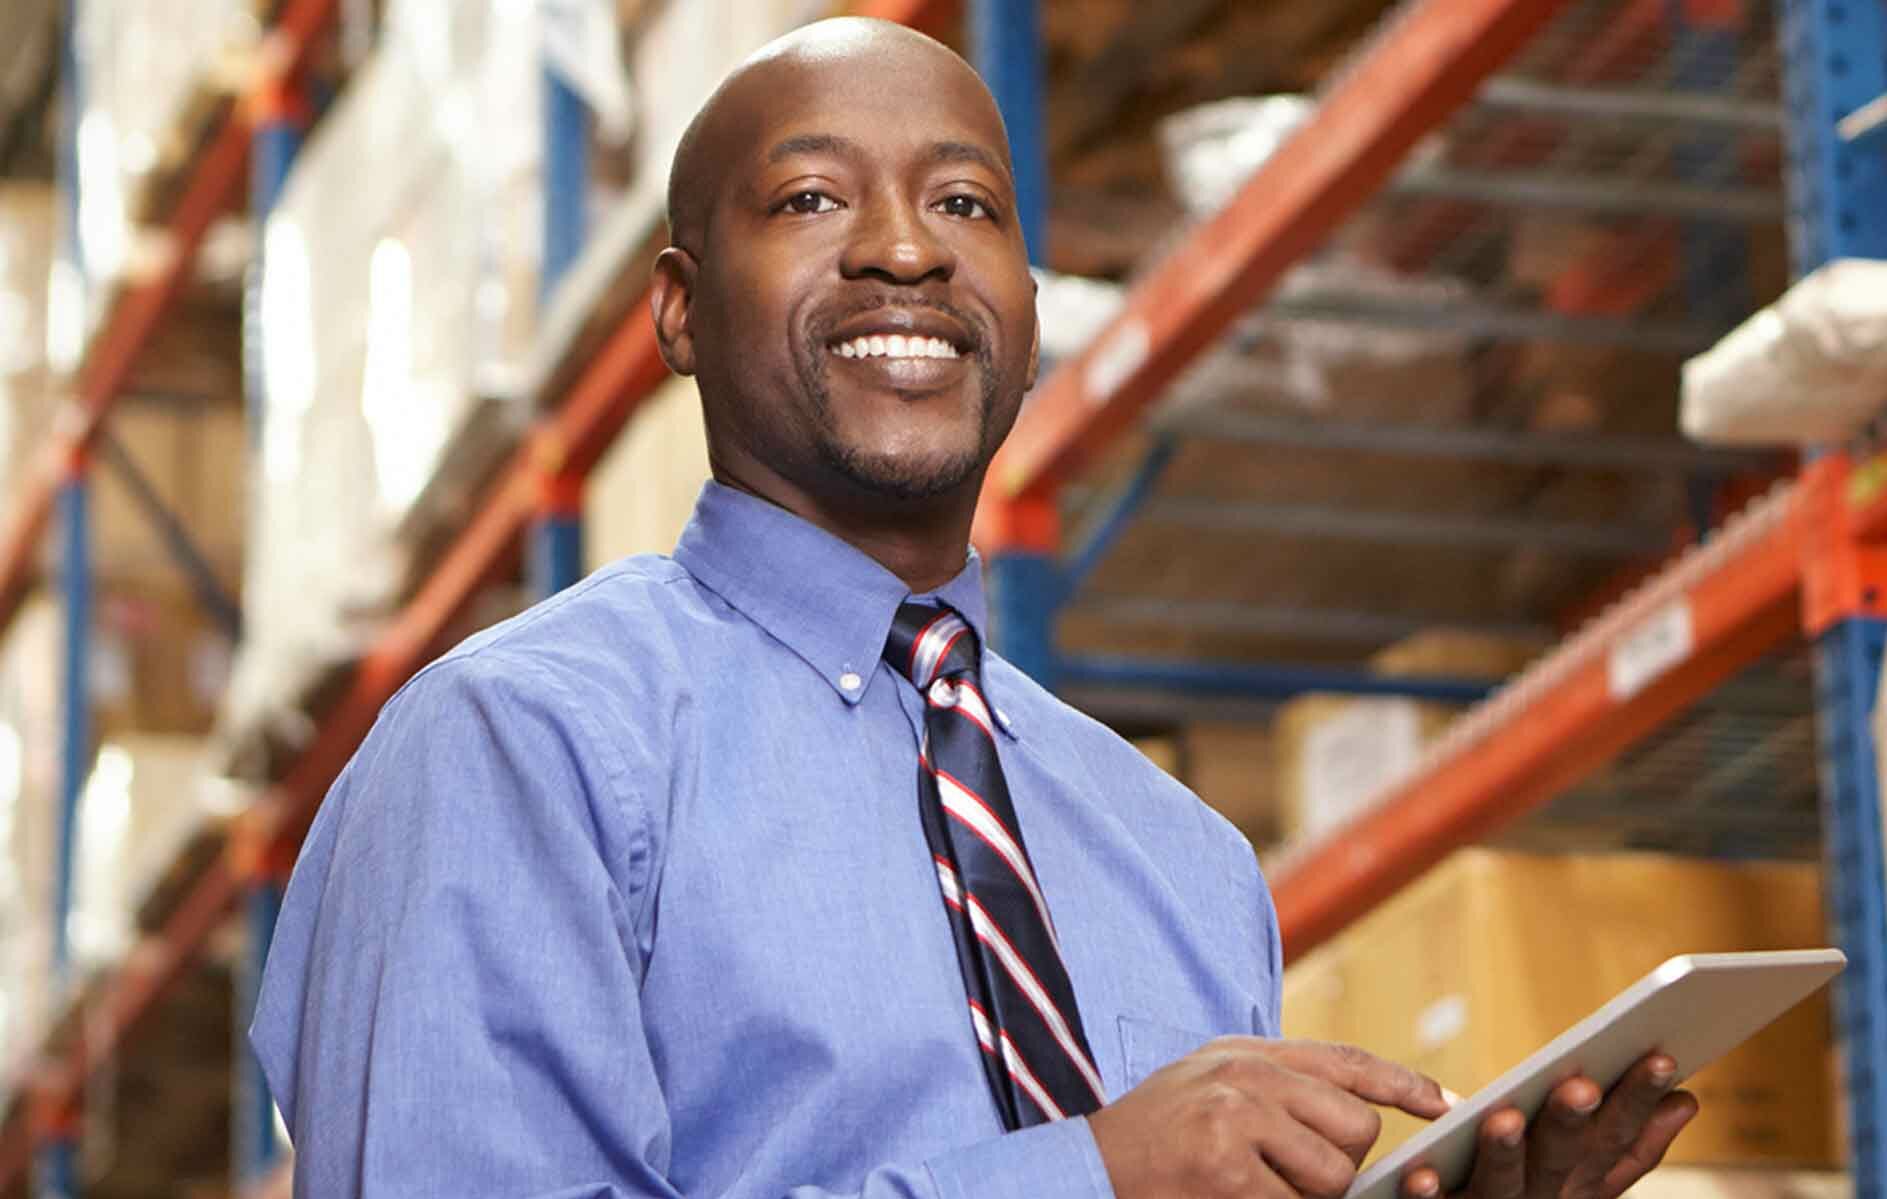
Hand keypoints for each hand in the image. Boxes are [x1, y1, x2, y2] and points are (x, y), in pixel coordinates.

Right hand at [1089, 1038, 1452, 1198]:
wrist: (1085, 1169)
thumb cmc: (1155, 1137)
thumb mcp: (1211, 1083)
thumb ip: (1275, 1085)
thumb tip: (1359, 1115)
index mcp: (1247, 1053)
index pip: (1345, 1062)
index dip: (1402, 1083)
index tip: (1445, 1103)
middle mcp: (1246, 1075)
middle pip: (1355, 1127)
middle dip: (1343, 1164)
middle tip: (1293, 1176)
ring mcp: (1235, 1119)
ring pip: (1333, 1174)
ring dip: (1309, 1198)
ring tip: (1257, 1189)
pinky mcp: (1224, 1169)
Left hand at [1397, 1053, 1699, 1198]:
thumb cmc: (1525, 1193)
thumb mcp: (1583, 1177)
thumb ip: (1631, 1146)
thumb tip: (1686, 1100)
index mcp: (1578, 1184)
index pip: (1616, 1143)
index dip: (1640, 1104)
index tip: (1662, 1058)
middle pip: (1560, 1160)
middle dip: (1571, 1123)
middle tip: (1582, 1086)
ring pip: (1499, 1185)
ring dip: (1504, 1153)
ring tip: (1504, 1119)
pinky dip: (1429, 1194)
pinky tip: (1422, 1174)